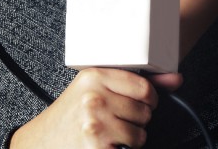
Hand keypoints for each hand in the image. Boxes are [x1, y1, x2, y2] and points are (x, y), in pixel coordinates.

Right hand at [9, 68, 182, 148]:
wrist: (41, 141)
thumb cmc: (70, 115)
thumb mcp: (96, 88)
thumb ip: (137, 82)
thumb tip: (176, 79)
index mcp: (95, 76)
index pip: (144, 88)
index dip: (147, 99)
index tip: (138, 103)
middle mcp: (94, 98)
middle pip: (145, 112)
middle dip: (136, 120)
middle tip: (113, 120)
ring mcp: (95, 124)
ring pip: (141, 134)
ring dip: (130, 138)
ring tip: (109, 133)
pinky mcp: (97, 147)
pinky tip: (106, 144)